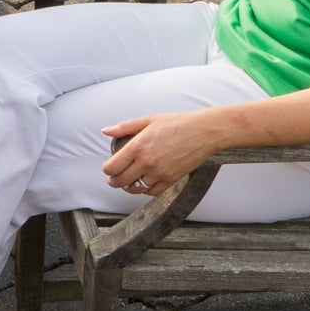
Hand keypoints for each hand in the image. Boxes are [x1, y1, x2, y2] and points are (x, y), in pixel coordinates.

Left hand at [99, 111, 227, 196]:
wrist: (203, 132)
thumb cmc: (177, 123)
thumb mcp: (149, 119)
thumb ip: (125, 126)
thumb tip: (106, 131)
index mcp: (138, 146)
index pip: (112, 167)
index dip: (107, 170)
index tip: (108, 168)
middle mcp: (146, 162)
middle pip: (120, 181)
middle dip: (114, 181)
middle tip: (114, 179)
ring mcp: (159, 173)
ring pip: (136, 188)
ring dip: (130, 186)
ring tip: (129, 180)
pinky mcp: (171, 180)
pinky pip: (152, 192)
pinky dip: (145, 189)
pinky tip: (145, 182)